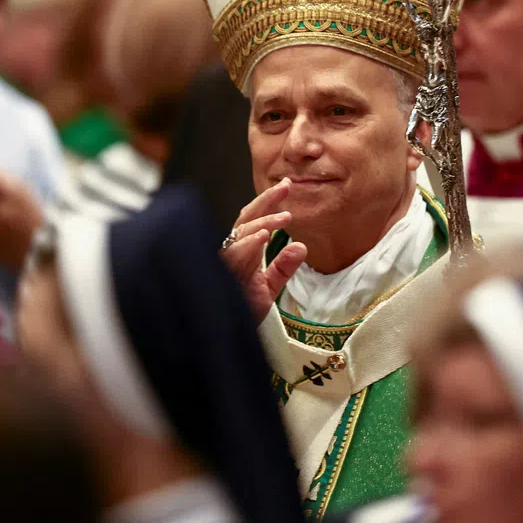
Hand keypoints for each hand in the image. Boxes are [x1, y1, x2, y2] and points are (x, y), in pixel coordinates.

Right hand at [222, 178, 306, 322]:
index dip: (269, 202)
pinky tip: (264, 235)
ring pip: (242, 233)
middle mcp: (232, 251)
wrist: (223, 336)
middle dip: (266, 200)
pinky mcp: (222, 274)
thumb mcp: (268, 288)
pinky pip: (234, 254)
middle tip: (286, 185)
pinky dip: (249, 244)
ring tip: (286, 217)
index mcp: (243, 251)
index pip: (255, 220)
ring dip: (264, 222)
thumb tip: (301, 246)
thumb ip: (283, 268)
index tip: (288, 186)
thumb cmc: (241, 310)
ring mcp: (225, 261)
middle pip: (247, 218)